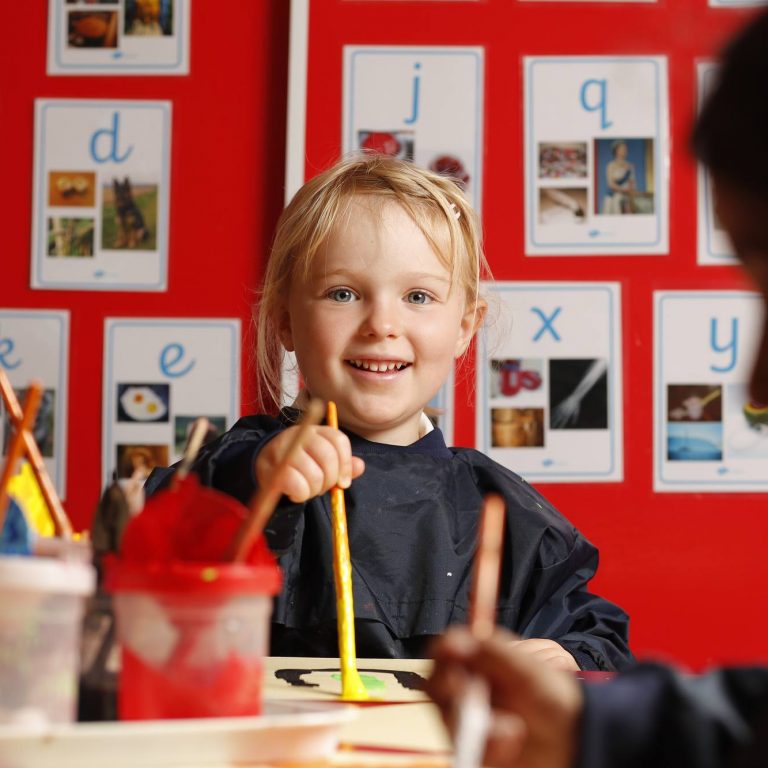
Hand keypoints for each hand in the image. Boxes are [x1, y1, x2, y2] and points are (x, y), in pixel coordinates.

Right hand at [256, 425, 364, 502]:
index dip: (345, 464)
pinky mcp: (274, 469)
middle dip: (330, 479)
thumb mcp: (321, 459)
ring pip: (314, 475)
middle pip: (328, 457)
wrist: (266, 465)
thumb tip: (359, 467)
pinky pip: (298, 486)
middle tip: (323, 487)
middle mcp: (301, 434)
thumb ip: (341, 463)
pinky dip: (301, 495)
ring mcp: (286, 450)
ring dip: (314, 489)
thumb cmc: (299, 463)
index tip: (344, 482)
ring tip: (308, 489)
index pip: (339, 440)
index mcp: (316, 430)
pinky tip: (296, 493)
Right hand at [427, 627, 582, 767]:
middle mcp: (467, 687)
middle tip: (473, 695)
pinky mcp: (473, 747)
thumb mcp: (529, 671)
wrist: (573, 739)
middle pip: (437, 684)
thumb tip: (458, 641)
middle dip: (452, 691)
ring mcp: (467, 719)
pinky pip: (465, 749)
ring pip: (448, 720)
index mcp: (479, 659)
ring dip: (481, 725)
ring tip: (514, 729)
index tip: (452, 653)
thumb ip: (494, 653)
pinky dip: (491, 747)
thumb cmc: (552, 697)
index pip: (447, 648)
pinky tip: (513, 743)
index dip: (445, 650)